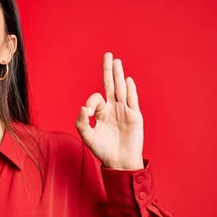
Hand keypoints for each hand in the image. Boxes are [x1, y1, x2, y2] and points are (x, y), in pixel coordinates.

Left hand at [75, 52, 143, 169]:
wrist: (120, 162)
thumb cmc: (103, 151)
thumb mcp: (87, 137)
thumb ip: (82, 123)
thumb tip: (84, 108)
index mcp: (101, 113)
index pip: (96, 99)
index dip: (91, 102)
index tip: (89, 113)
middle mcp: (113, 109)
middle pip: (111, 85)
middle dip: (108, 70)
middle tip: (108, 55)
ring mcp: (125, 111)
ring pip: (121, 89)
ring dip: (119, 75)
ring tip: (116, 61)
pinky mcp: (135, 116)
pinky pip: (132, 100)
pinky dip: (130, 90)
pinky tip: (128, 80)